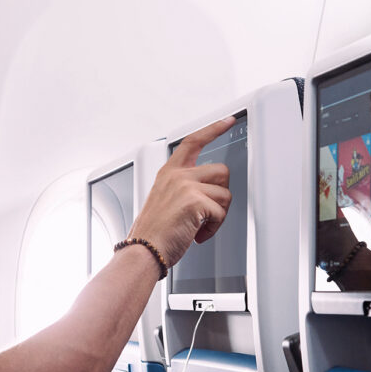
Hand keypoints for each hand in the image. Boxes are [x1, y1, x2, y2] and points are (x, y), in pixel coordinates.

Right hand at [128, 117, 233, 267]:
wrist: (144, 250)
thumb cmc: (152, 233)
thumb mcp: (164, 201)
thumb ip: (183, 189)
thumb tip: (209, 191)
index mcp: (168, 173)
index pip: (193, 142)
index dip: (213, 129)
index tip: (227, 121)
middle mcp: (177, 176)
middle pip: (221, 171)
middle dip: (220, 194)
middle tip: (207, 212)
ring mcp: (186, 186)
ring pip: (225, 193)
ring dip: (217, 214)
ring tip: (199, 225)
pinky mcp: (196, 201)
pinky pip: (221, 213)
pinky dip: (213, 228)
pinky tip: (197, 234)